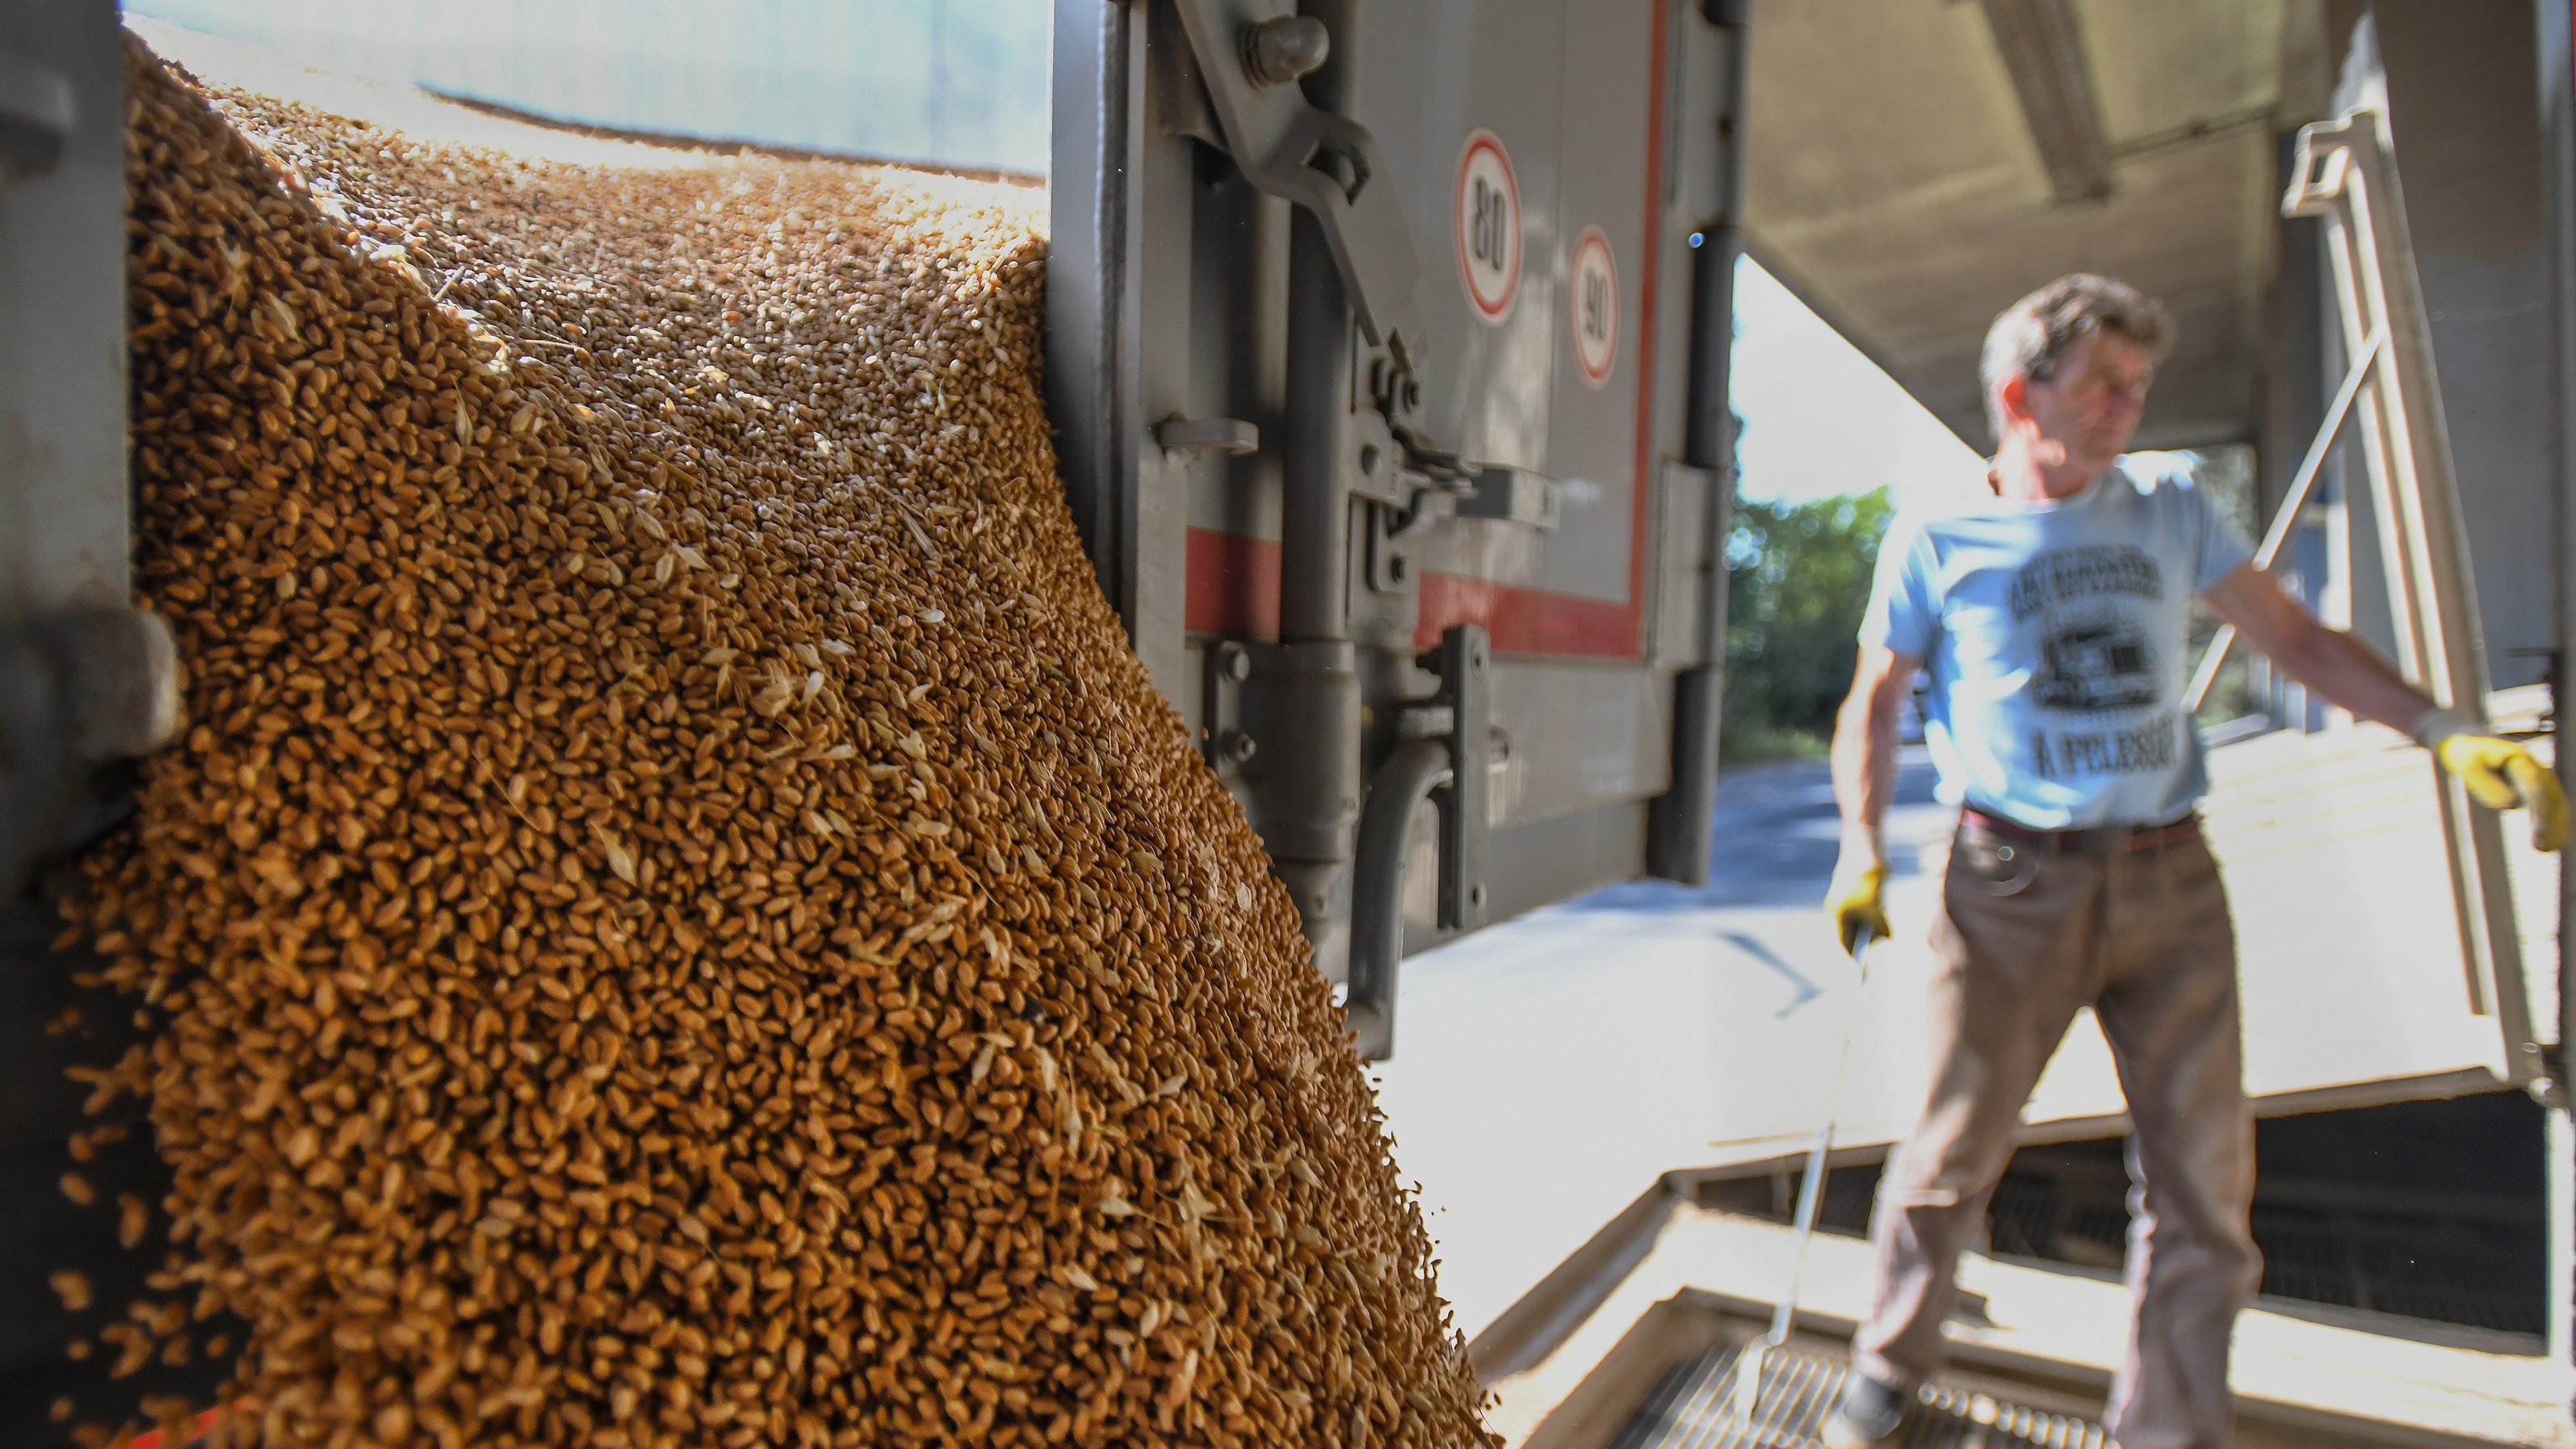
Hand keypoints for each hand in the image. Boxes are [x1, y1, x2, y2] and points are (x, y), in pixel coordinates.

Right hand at [1824, 827, 1891, 954]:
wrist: (1865, 842)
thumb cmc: (1868, 874)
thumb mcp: (1877, 903)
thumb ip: (1881, 924)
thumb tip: (1887, 937)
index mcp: (1838, 913)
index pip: (1844, 942)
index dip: (1853, 957)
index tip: (1863, 971)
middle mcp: (1839, 907)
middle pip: (1852, 931)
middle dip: (1866, 942)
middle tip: (1881, 953)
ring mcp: (1846, 897)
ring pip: (1860, 920)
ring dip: (1872, 927)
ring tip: (1887, 935)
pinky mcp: (1855, 888)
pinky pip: (1865, 908)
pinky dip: (1875, 915)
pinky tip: (1887, 916)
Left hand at [2413, 709, 2568, 852]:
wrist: (2467, 741)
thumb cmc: (2466, 753)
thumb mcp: (2467, 765)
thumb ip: (2487, 783)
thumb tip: (2512, 804)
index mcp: (2520, 760)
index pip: (2536, 786)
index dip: (2540, 811)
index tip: (2538, 833)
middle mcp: (2534, 768)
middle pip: (2551, 797)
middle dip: (2549, 823)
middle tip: (2541, 848)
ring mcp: (2537, 778)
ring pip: (2555, 804)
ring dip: (2555, 827)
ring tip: (2546, 850)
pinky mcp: (2534, 788)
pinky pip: (2551, 808)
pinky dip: (2554, 825)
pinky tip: (2552, 845)